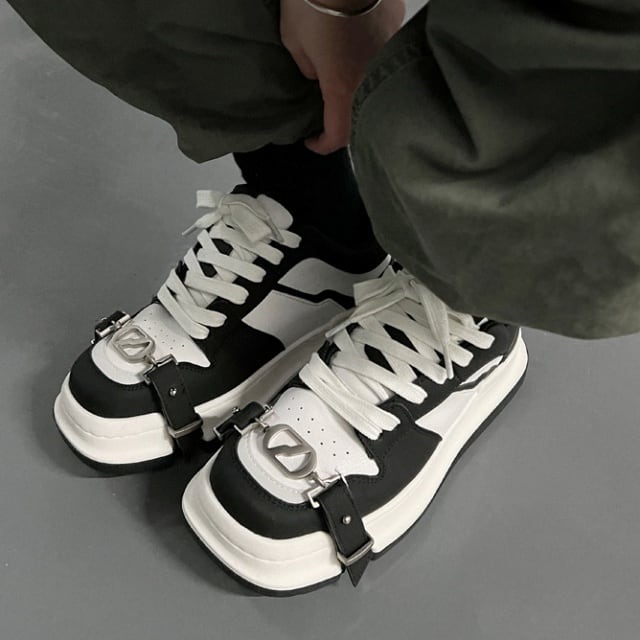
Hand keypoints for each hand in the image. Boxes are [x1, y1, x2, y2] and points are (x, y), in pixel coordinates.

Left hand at [280, 0, 405, 153]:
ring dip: (362, 91)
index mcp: (342, 87)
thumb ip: (308, 69)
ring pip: (379, 87)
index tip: (312, 140)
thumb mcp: (294, 40)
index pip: (338, 135)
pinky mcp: (398, 28)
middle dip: (345, 123)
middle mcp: (371, 77)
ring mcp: (389, 52)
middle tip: (330, 117)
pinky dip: (374, 60)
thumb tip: (318, 76)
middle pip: (362, 117)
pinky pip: (387, 55)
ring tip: (345, 83)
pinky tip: (361, 48)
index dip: (322, 144)